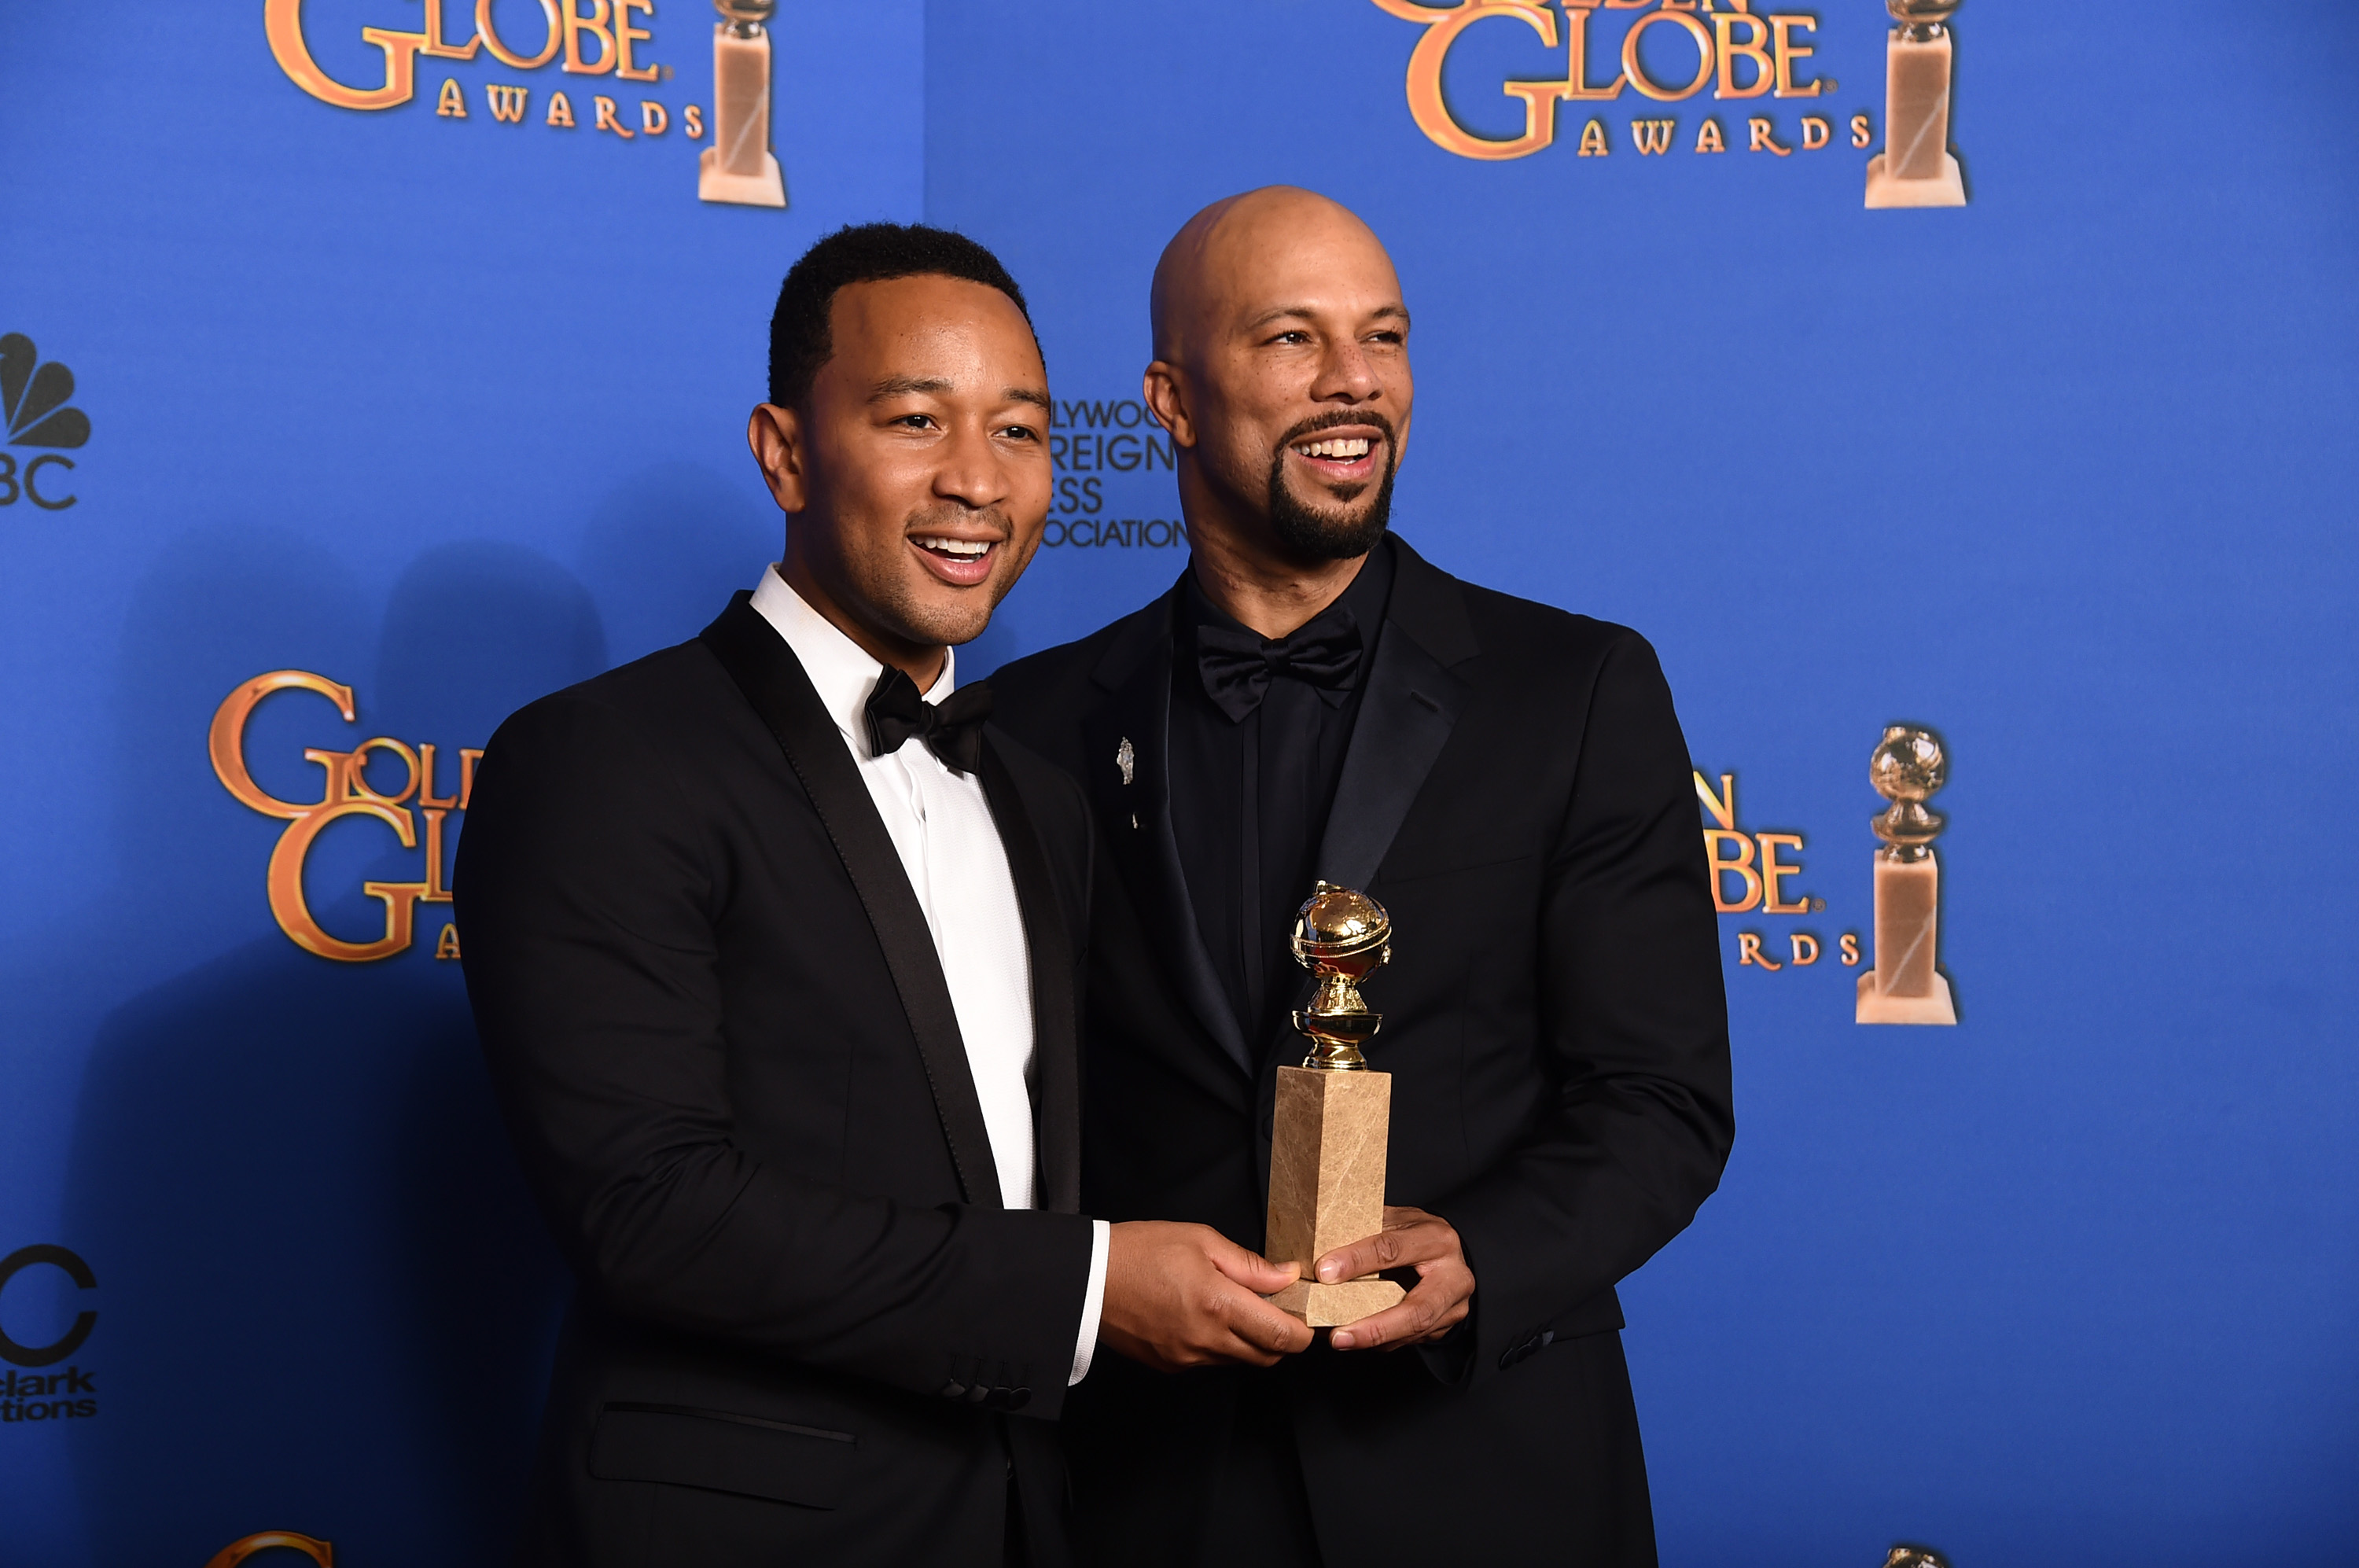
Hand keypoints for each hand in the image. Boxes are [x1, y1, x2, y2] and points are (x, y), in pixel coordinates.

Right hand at [1099, 1221, 1311, 1372]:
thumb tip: (1287, 1276)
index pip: (1281, 1337)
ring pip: (1239, 1360)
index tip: (1305, 1315)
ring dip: (1249, 1341)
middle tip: (1275, 1308)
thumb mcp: (1200, 1241)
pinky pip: (1210, 1362)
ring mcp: (1187, 1358)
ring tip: (1235, 1307)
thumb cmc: (1141, 1251)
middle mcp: (1206, 1339)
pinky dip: (1220, 1345)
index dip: (1302, 1331)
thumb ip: (1249, 1264)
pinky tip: (1205, 1317)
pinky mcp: (1170, 1366)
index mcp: (1218, 1304)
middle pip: (1267, 1357)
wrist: (1087, 1279)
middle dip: (1280, 1337)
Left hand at [1316, 1206, 1474, 1350]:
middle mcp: (1453, 1275)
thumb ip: (1367, 1232)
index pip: (1392, 1250)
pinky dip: (1381, 1342)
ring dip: (1373, 1340)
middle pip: (1417, 1310)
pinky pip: (1411, 1340)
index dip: (1357, 1261)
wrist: (1450, 1252)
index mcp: (1436, 1239)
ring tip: (1340, 1340)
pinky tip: (1358, 1339)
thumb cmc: (1417, 1234)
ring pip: (1414, 1331)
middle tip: (1338, 1336)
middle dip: (1375, 1328)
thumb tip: (1322, 1247)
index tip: (1325, 1273)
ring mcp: (1454, 1306)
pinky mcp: (1446, 1326)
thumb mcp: (1396, 1222)